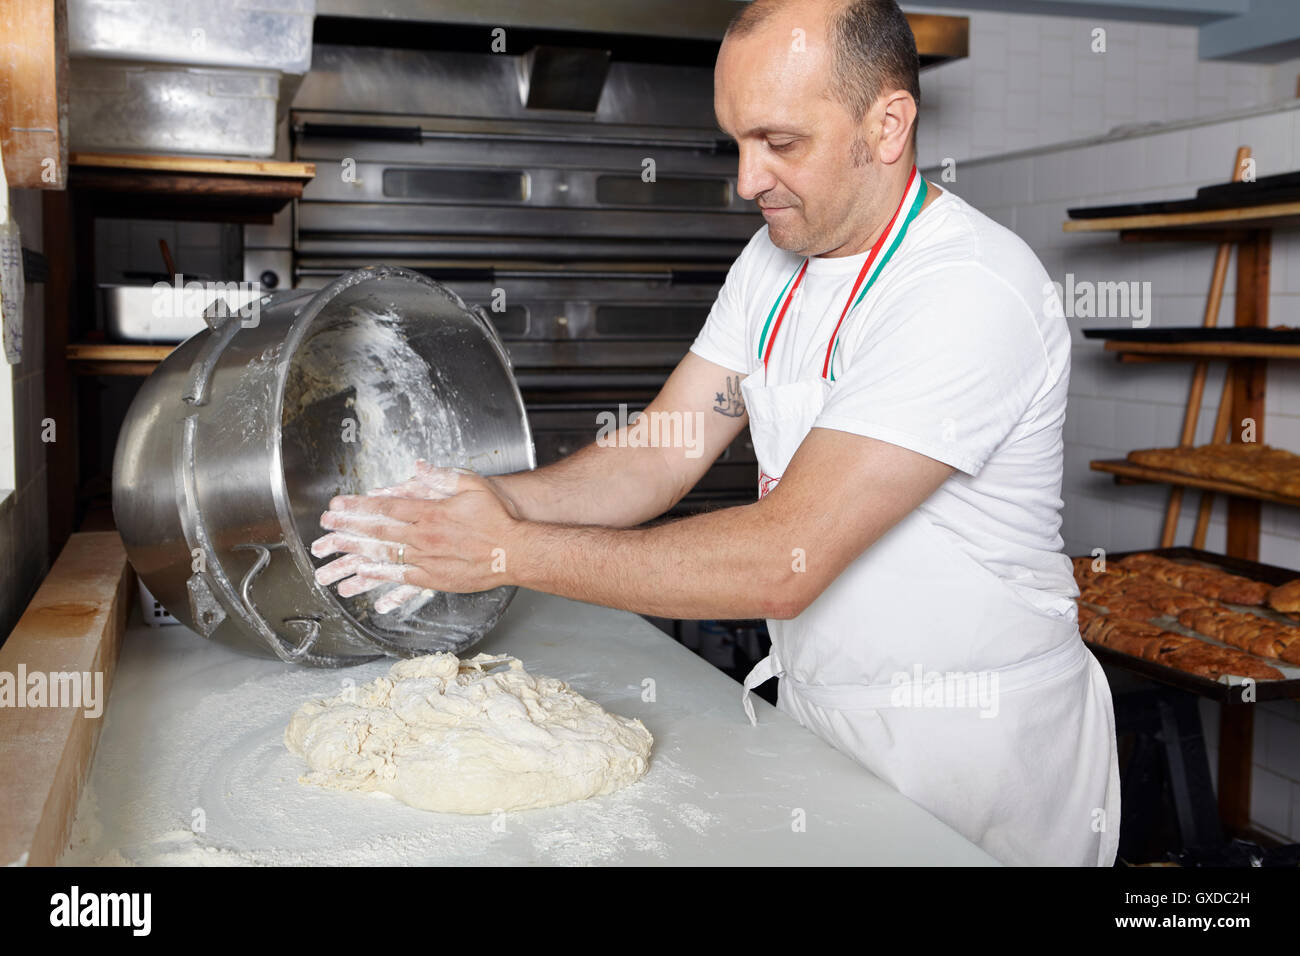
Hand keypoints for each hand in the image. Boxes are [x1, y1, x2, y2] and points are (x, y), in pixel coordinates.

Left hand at [311, 463, 522, 611]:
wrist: (515, 551)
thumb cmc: (497, 518)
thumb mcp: (472, 485)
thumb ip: (442, 476)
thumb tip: (418, 465)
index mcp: (430, 513)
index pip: (386, 508)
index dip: (358, 507)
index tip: (337, 506)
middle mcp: (424, 537)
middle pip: (378, 532)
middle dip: (348, 527)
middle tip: (326, 526)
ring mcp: (428, 560)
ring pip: (385, 555)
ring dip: (357, 552)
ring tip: (335, 551)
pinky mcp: (435, 578)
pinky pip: (401, 578)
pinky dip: (381, 575)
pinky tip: (365, 573)